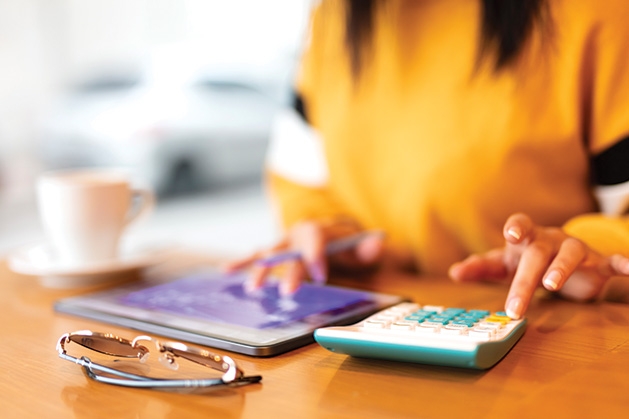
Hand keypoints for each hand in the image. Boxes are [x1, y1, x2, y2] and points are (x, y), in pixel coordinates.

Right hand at [224, 221, 383, 294]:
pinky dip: (242, 262)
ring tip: (253, 287)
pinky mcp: (275, 251)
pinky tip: (226, 271)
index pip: (316, 238)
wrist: (335, 232)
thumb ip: (370, 247)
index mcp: (321, 229)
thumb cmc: (349, 243)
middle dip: (289, 270)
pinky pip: (256, 255)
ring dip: (261, 268)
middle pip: (291, 250)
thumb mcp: (365, 245)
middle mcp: (299, 233)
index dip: (316, 255)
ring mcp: (284, 241)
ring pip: (270, 252)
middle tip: (288, 292)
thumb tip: (375, 244)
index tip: (319, 275)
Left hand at [448, 213, 628, 318]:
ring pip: (571, 254)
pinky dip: (622, 264)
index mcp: (527, 237)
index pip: (522, 225)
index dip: (518, 227)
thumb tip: (454, 272)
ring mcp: (575, 250)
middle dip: (526, 279)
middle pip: (539, 253)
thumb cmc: (526, 260)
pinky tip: (628, 268)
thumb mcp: (502, 264)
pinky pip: (611, 262)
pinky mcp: (597, 265)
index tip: (512, 234)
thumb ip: (480, 267)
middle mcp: (551, 240)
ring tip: (552, 285)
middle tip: (515, 306)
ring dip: (562, 268)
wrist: (560, 264)